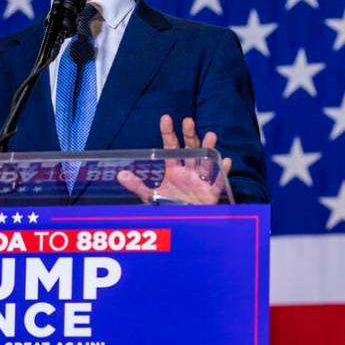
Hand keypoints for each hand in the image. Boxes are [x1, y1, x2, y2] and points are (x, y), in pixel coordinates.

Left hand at [116, 115, 230, 204]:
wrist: (184, 225)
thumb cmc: (169, 207)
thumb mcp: (151, 196)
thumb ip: (137, 185)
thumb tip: (120, 175)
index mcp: (173, 169)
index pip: (170, 147)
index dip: (168, 133)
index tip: (166, 118)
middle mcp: (188, 171)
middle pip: (190, 148)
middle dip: (189, 135)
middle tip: (188, 121)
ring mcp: (200, 180)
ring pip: (205, 161)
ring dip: (208, 148)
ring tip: (211, 136)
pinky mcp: (211, 192)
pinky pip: (218, 181)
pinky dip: (222, 171)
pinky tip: (224, 161)